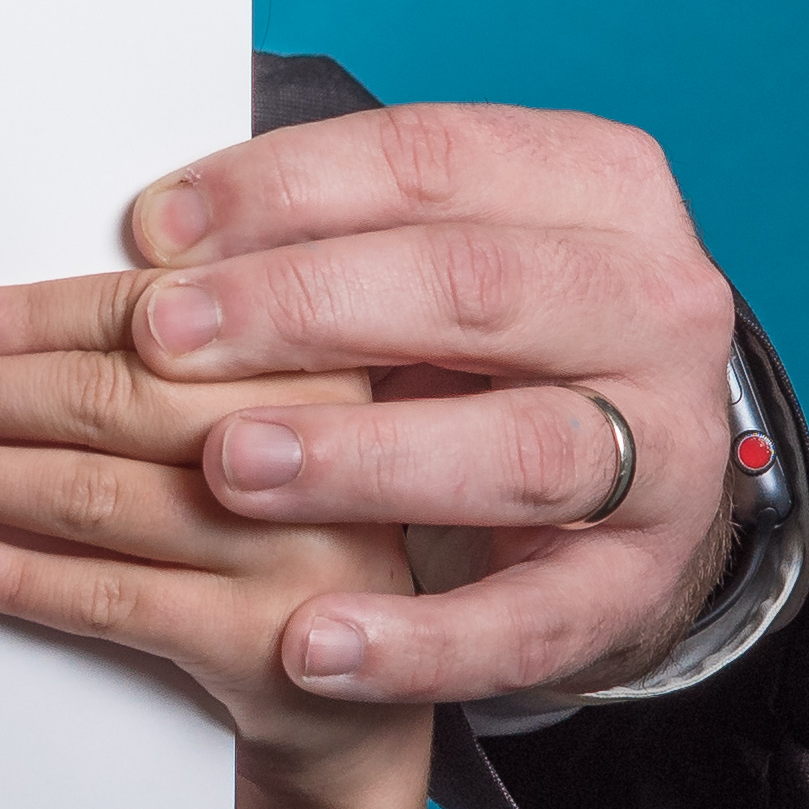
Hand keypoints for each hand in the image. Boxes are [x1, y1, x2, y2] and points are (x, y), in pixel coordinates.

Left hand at [0, 103, 747, 706]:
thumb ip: (324, 235)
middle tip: (160, 338)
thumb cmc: (485, 338)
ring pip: (514, 452)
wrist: (624, 478)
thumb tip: (150, 243)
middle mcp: (648, 310)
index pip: (429, 162)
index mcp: (592, 187)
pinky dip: (412, 643)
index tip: (152, 229)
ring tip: (227, 472)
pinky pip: (525, 624)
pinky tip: (306, 647)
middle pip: (472, 289)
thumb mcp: (433, 252)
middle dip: (305, 310)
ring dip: (357, 463)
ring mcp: (659, 455)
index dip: (284, 190)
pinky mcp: (630, 589)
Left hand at [0, 353, 430, 808]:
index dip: (23, 319)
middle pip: (110, 402)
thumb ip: (171, 360)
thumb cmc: (279, 526)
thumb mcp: (261, 421)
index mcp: (314, 357)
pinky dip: (8, 575)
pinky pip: (108, 597)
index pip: (146, 318)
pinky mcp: (271, 642)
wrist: (356, 702)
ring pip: (94, 496)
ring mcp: (300, 547)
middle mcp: (321, 443)